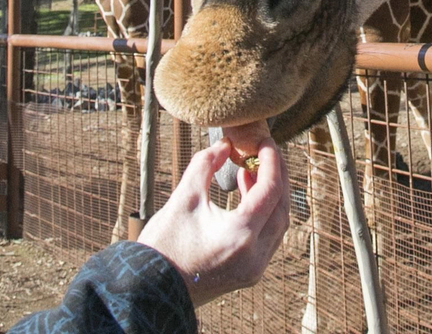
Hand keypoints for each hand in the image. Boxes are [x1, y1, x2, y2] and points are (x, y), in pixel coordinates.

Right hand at [138, 126, 289, 306]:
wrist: (150, 290)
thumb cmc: (163, 245)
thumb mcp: (183, 198)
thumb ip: (205, 165)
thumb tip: (224, 144)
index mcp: (240, 235)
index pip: (270, 190)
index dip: (271, 161)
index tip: (265, 142)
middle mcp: (254, 255)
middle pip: (281, 208)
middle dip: (277, 177)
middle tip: (264, 153)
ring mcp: (253, 269)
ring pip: (277, 225)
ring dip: (270, 196)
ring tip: (249, 171)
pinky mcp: (247, 274)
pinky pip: (267, 238)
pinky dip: (263, 214)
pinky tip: (245, 195)